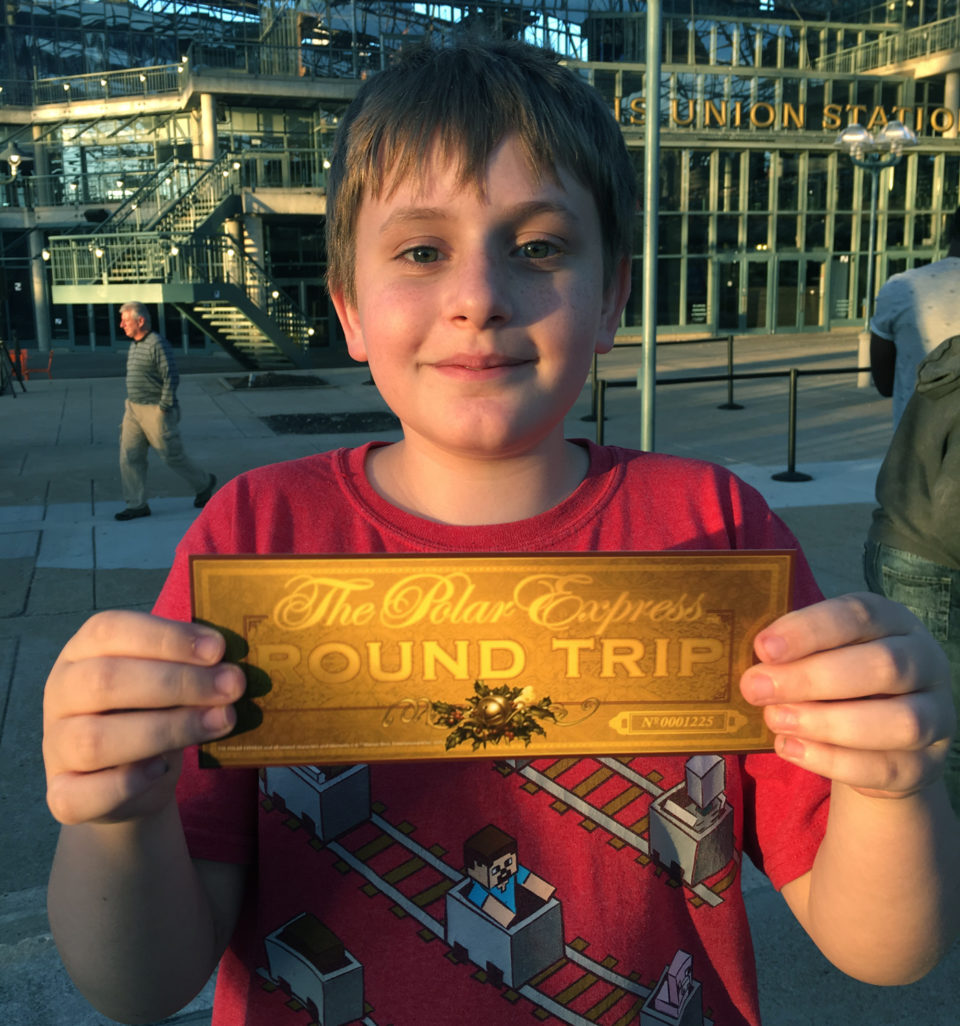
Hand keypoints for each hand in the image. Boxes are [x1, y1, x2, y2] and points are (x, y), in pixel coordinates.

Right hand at [43, 610, 244, 825]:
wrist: (129, 781)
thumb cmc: (151, 711)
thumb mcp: (166, 680)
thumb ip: (190, 666)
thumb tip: (231, 667)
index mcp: (82, 651)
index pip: (110, 630)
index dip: (166, 638)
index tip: (218, 649)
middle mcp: (61, 693)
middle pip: (105, 681)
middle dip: (178, 683)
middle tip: (232, 687)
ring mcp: (56, 746)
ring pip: (94, 740)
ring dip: (168, 729)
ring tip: (221, 722)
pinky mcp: (62, 795)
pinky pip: (82, 795)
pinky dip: (126, 783)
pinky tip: (162, 768)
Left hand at [740, 592, 955, 798]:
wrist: (874, 740)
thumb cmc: (834, 681)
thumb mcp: (816, 654)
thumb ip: (789, 652)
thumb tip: (749, 665)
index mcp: (892, 621)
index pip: (859, 615)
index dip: (810, 630)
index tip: (763, 647)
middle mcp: (925, 662)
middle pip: (882, 666)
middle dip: (811, 678)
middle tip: (756, 688)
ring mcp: (936, 714)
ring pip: (900, 721)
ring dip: (827, 722)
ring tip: (775, 720)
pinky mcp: (926, 764)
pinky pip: (890, 767)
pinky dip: (835, 761)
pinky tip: (791, 748)